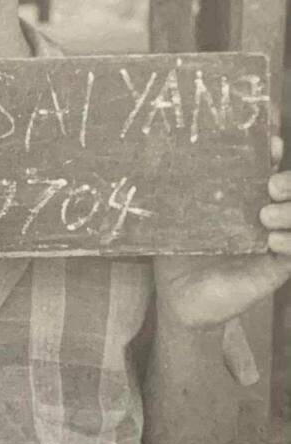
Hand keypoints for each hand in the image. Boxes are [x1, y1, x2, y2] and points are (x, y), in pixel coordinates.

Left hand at [155, 136, 290, 327]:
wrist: (179, 299)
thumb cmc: (179, 255)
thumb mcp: (178, 220)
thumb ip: (181, 193)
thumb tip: (165, 158)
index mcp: (245, 199)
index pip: (269, 171)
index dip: (274, 154)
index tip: (272, 144)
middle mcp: (266, 217)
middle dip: (290, 182)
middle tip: (271, 185)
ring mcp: (274, 242)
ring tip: (265, 215)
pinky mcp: (275, 269)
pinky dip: (290, 243)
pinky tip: (272, 241)